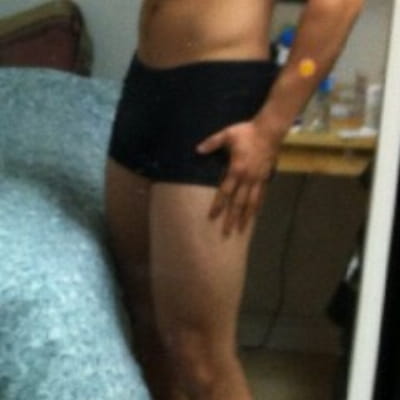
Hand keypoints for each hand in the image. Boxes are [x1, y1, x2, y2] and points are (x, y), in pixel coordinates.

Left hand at [196, 120, 278, 235]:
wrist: (269, 130)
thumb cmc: (247, 132)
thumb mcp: (227, 134)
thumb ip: (212, 143)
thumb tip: (197, 150)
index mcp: (236, 170)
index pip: (225, 192)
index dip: (218, 205)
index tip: (212, 217)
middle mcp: (247, 179)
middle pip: (238, 202)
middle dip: (231, 218)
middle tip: (226, 233)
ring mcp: (258, 179)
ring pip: (251, 202)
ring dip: (246, 217)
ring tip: (241, 229)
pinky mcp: (266, 177)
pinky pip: (261, 195)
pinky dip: (257, 206)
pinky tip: (255, 214)